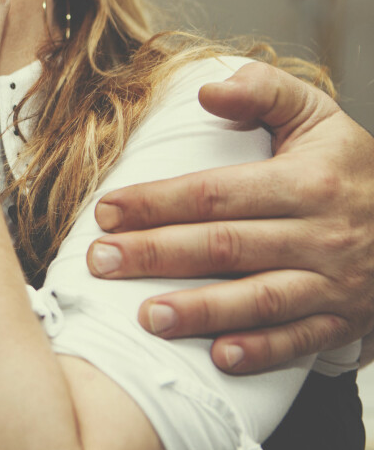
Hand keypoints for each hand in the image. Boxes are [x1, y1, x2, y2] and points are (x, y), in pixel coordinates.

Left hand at [86, 62, 373, 372]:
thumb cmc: (351, 166)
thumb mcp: (317, 115)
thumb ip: (264, 92)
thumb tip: (207, 90)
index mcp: (306, 181)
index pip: (217, 193)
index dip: (158, 202)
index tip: (107, 211)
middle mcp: (321, 233)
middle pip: (225, 247)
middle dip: (157, 255)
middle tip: (101, 261)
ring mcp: (335, 282)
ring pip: (259, 300)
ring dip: (201, 311)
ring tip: (146, 316)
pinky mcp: (345, 318)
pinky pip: (302, 340)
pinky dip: (262, 352)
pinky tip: (219, 358)